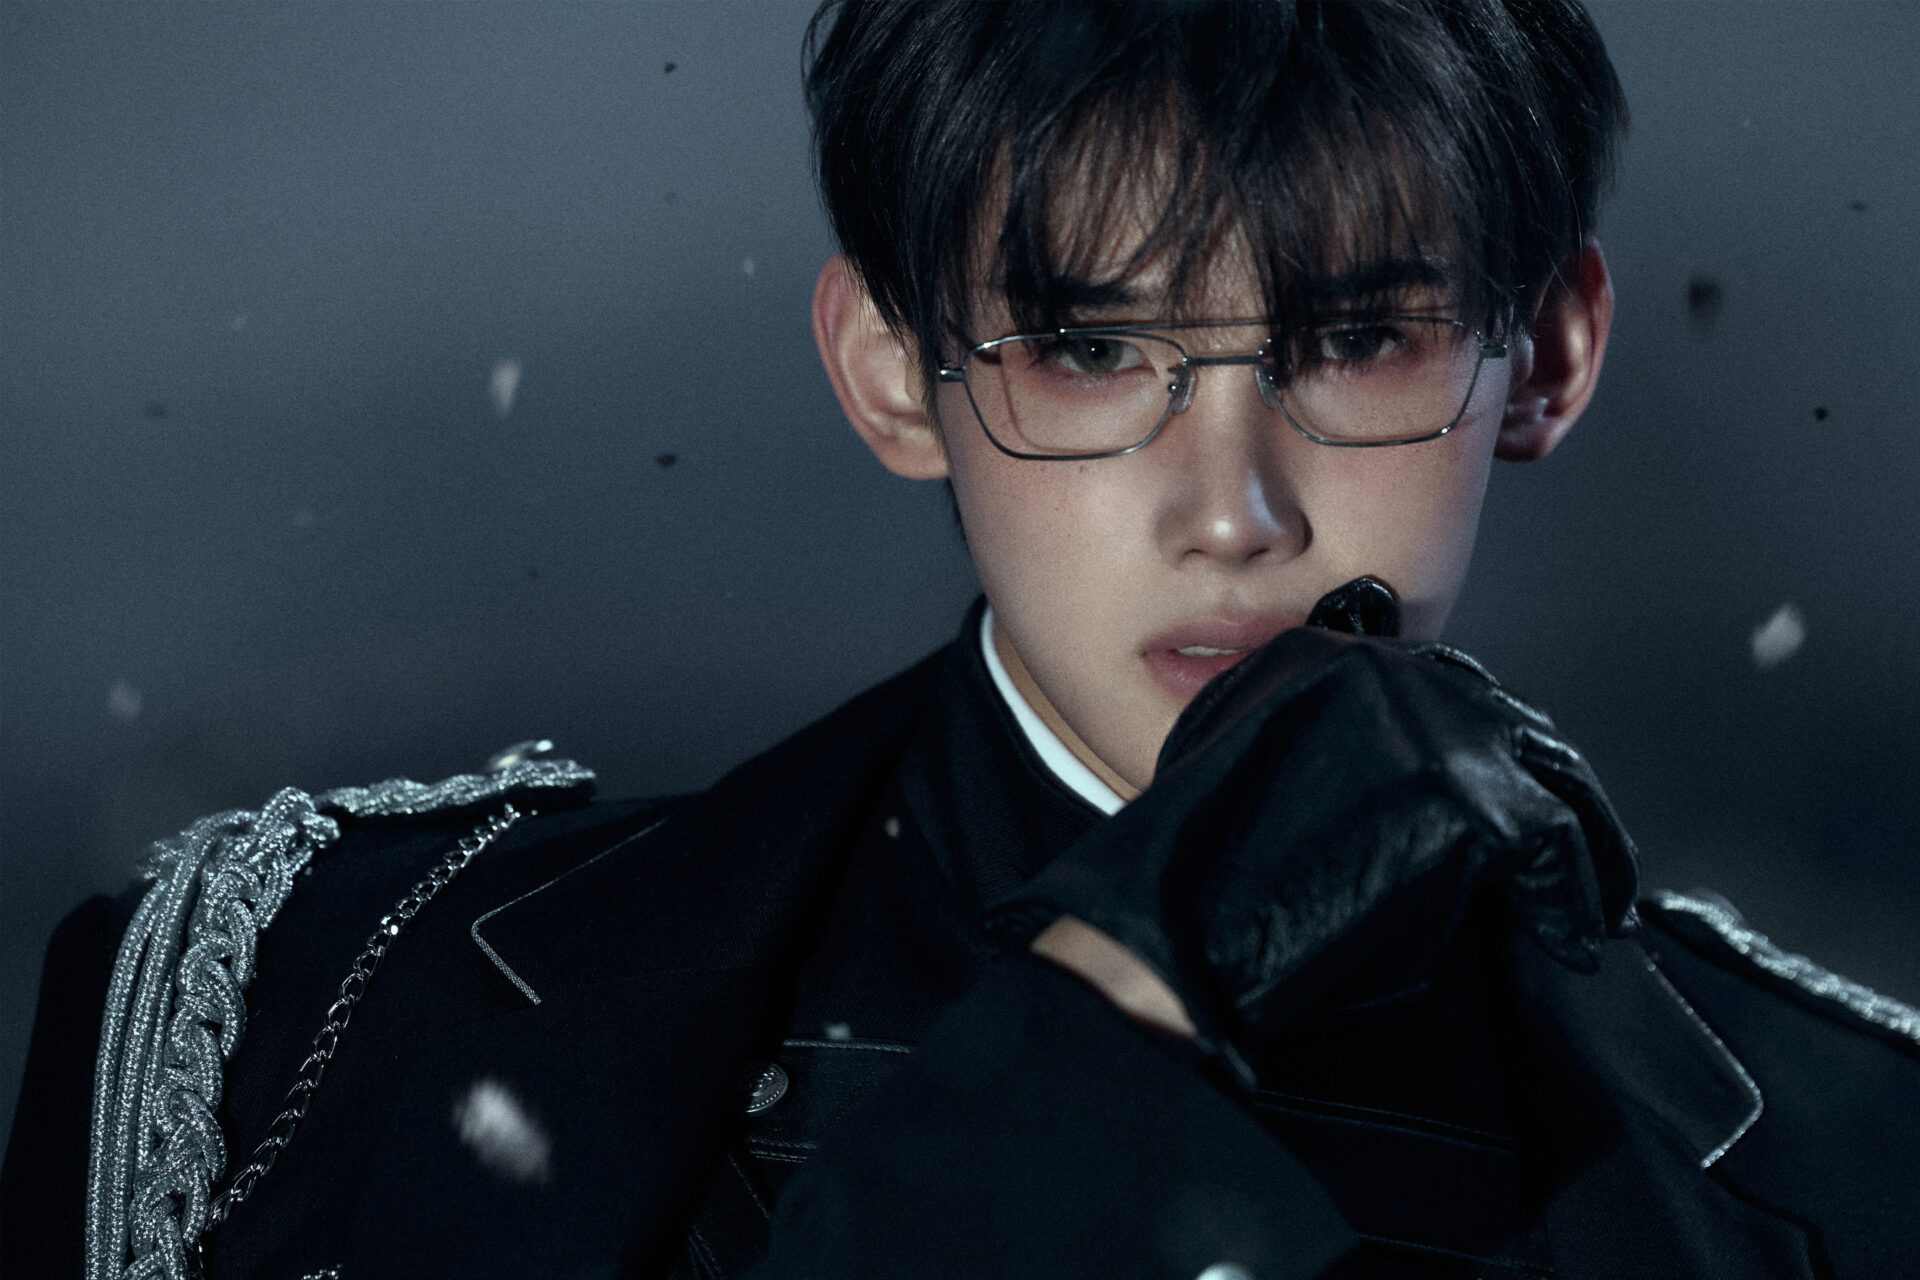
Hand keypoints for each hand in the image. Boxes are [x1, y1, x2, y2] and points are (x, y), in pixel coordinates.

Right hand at [1008, 611, 1638, 1076]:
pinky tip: (1570, 932)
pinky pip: (1560, 843)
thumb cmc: (1205, 870)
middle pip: (1510, 721)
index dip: (1490, 752)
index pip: (1445, 685)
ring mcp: (1439, 728)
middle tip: (1576, 854)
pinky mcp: (1474, 797)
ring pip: (1553, 772)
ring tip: (1596, 898)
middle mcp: (1389, 671)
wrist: (1183, 917)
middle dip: (1548, 790)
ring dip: (1584, 844)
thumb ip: (1324, 739)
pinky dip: (1575, 895)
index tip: (1519, 794)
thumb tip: (1399, 775)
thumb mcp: (1251, 758)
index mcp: (1325, 654)